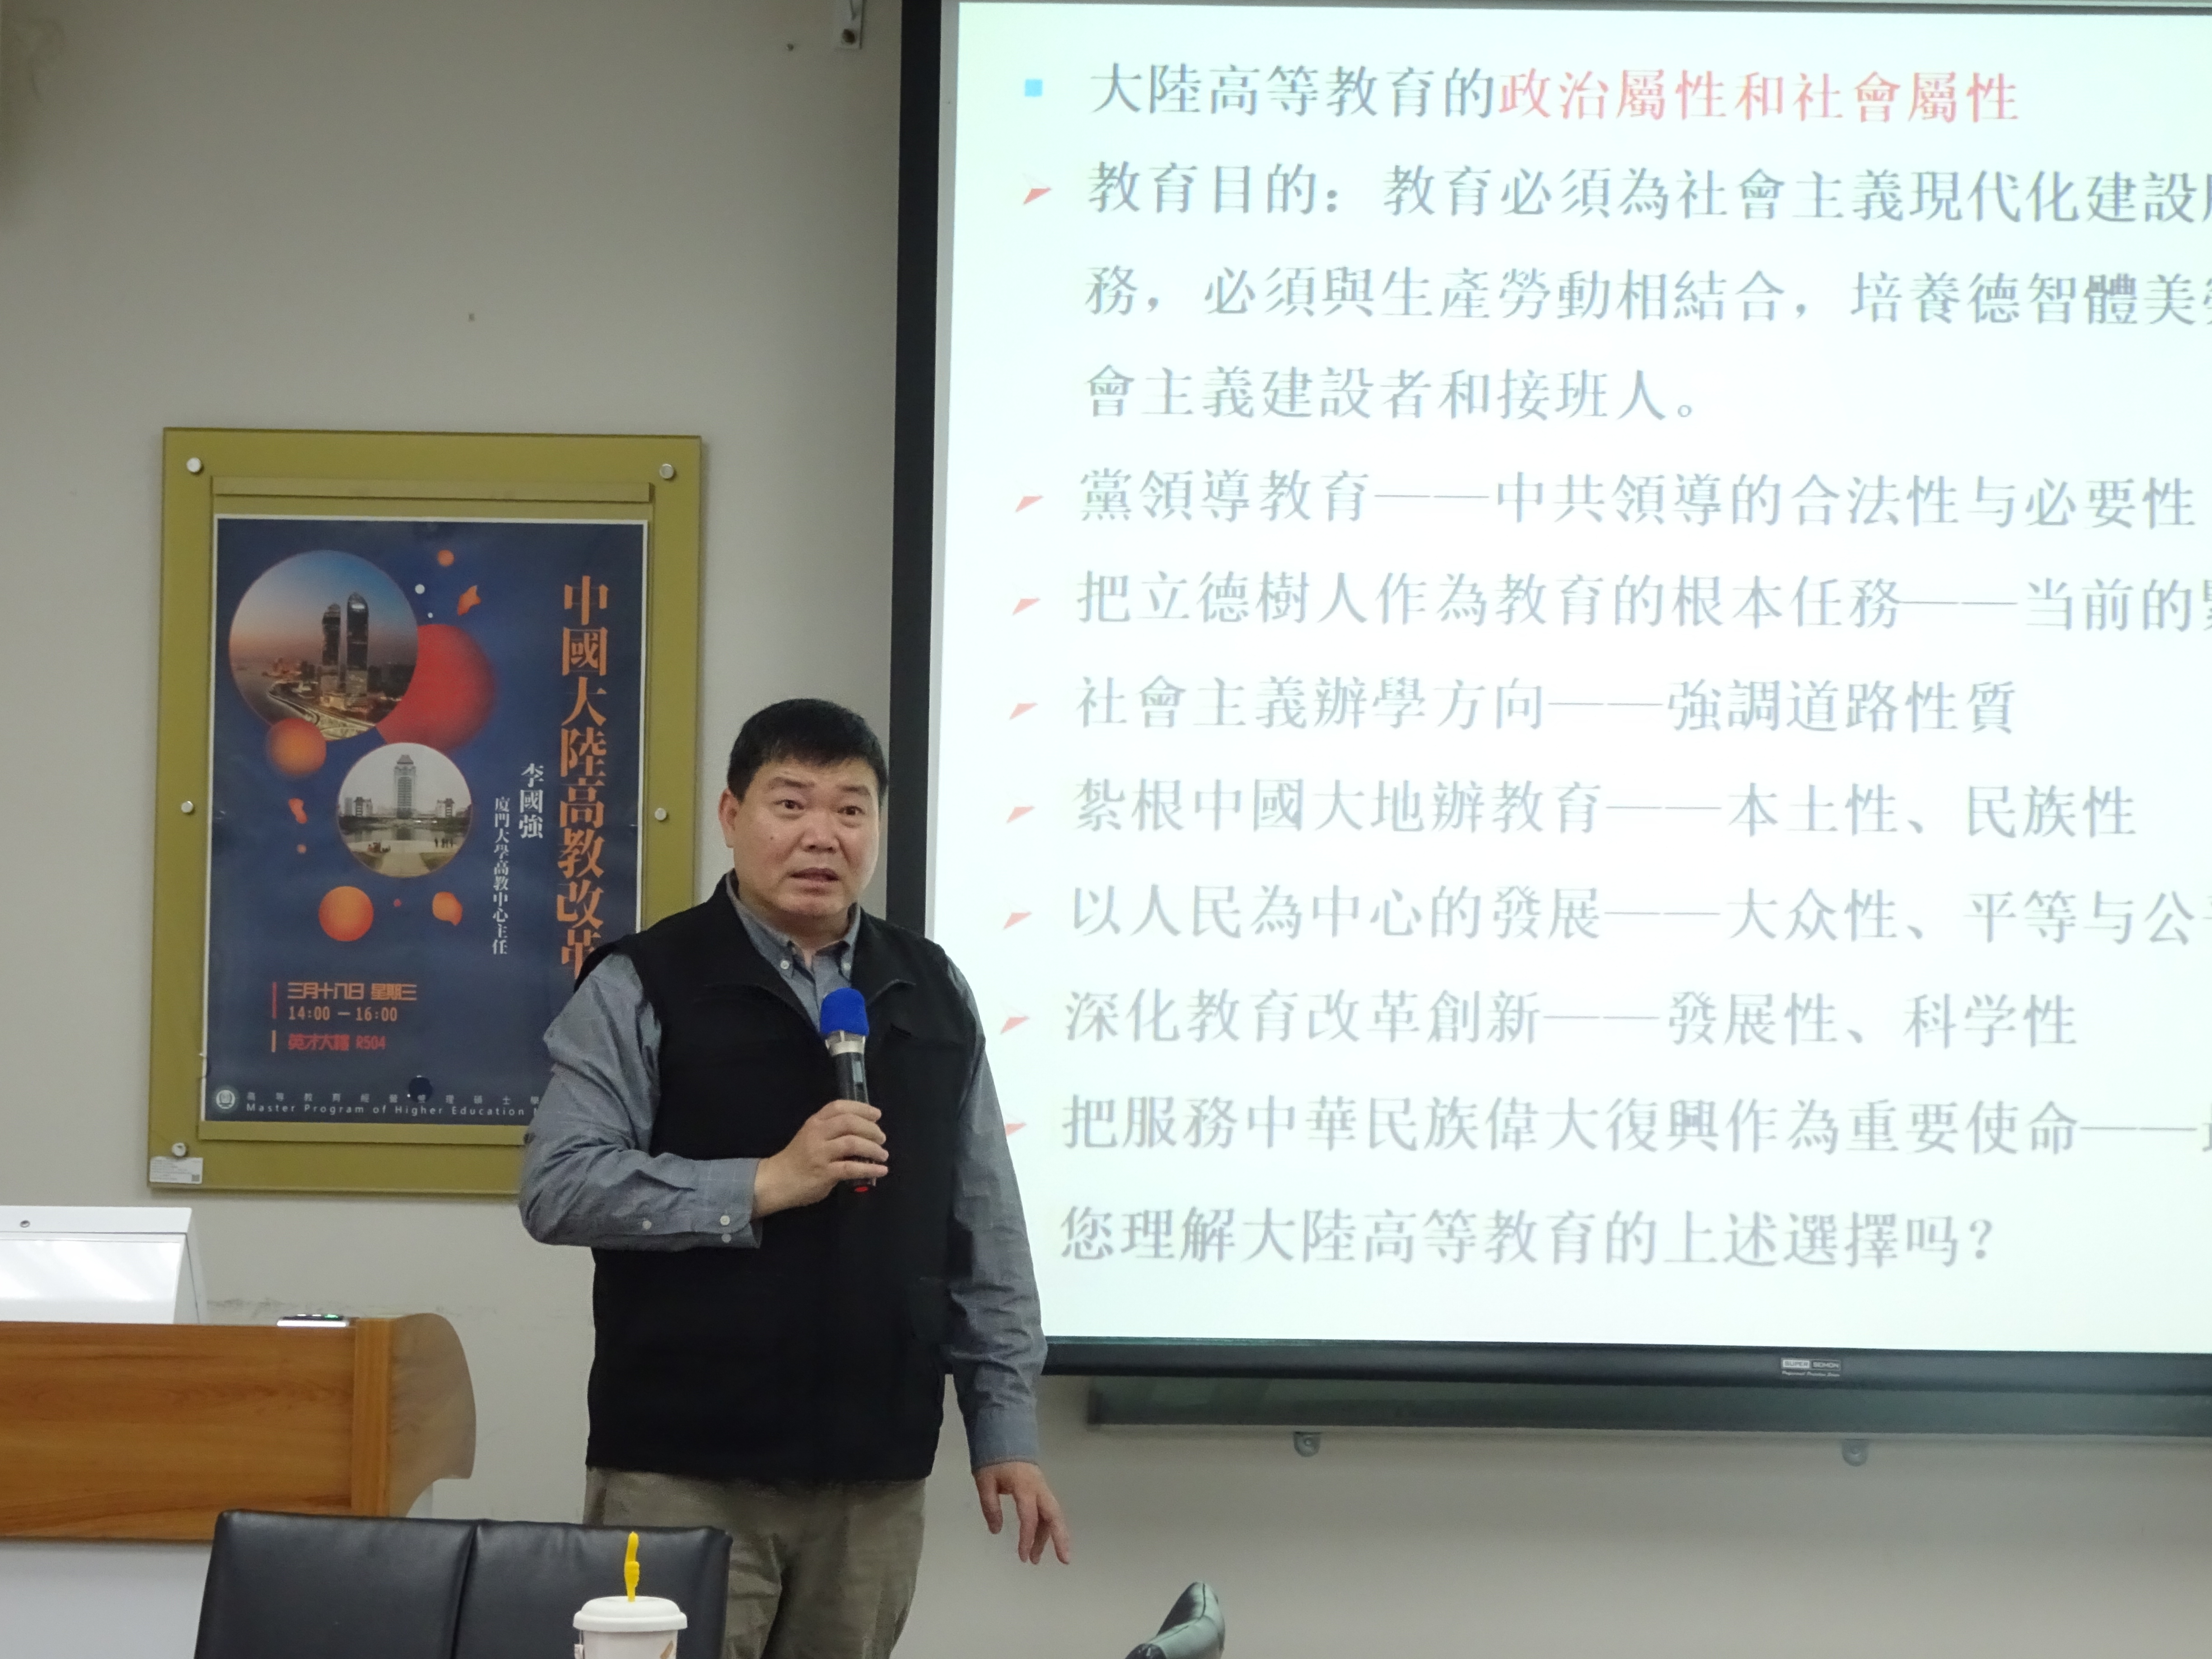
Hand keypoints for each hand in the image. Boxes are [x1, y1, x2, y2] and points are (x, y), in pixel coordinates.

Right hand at [751, 1099, 884, 1217]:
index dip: (861, 1108)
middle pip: (849, 1122)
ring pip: (852, 1143)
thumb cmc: (797, 1160)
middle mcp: (817, 1134)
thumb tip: (863, 1133)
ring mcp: (820, 1153)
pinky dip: (870, 1168)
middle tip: (882, 1138)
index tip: (876, 1114)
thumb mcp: (810, 1137)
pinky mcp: (824, 1173)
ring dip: (873, 1148)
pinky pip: (851, 1168)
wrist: (775, 1181)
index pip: (839, 1107)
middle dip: (871, 1129)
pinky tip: (881, 1170)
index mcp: (814, 1122)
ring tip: (883, 1155)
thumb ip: (831, 1132)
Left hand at [974, 1461, 1070, 1564]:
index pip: (1029, 1517)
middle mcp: (1039, 1489)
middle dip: (1060, 1538)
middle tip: (1064, 1560)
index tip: (1022, 1555)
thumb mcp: (985, 1481)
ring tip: (1036, 1559)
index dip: (1027, 1537)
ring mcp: (1042, 1488)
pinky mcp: (1040, 1488)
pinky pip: (1047, 1510)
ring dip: (1048, 1537)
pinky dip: (1045, 1527)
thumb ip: (990, 1506)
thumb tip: (996, 1530)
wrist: (1004, 1434)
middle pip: (1054, 1515)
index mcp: (1025, 1487)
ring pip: (1051, 1515)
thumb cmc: (993, 1458)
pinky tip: (1038, 1541)